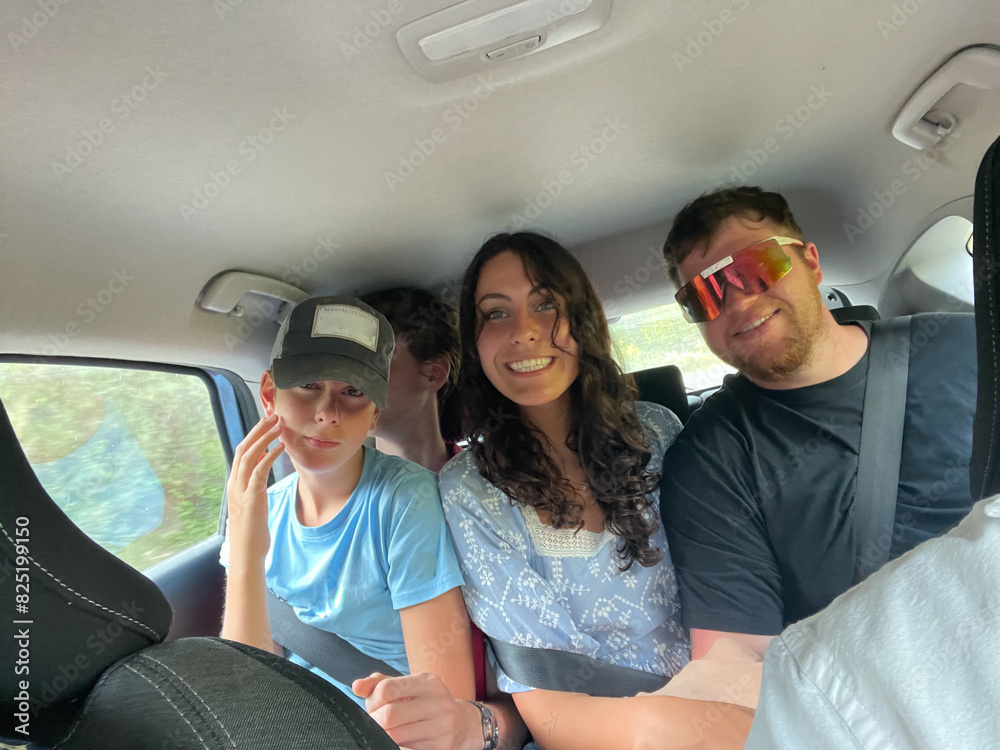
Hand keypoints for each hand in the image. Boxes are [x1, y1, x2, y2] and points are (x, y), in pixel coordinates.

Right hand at [226, 414, 283, 565]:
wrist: (246, 555)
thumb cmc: (252, 533)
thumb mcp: (252, 505)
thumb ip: (253, 488)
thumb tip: (260, 473)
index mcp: (234, 485)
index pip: (241, 453)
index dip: (253, 435)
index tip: (266, 422)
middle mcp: (234, 485)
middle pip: (243, 448)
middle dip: (258, 429)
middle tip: (273, 415)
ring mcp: (240, 491)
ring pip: (250, 455)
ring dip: (265, 437)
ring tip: (279, 425)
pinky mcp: (251, 498)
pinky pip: (259, 471)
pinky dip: (270, 455)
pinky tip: (281, 446)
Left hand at [352, 672, 480, 749]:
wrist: (459, 723)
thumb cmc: (424, 701)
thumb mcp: (406, 686)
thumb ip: (379, 683)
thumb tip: (356, 687)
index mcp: (428, 682)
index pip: (388, 689)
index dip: (372, 700)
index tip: (372, 705)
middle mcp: (438, 702)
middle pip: (390, 715)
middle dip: (375, 720)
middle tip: (375, 721)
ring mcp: (441, 727)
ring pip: (395, 736)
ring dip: (383, 735)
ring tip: (386, 729)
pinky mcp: (440, 748)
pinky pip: (406, 749)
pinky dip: (395, 745)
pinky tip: (398, 739)